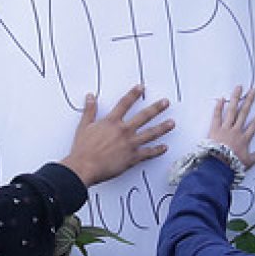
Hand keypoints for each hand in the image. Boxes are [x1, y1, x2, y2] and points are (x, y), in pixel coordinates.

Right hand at [59, 85, 173, 186]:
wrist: (84, 167)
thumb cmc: (82, 150)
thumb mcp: (83, 127)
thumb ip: (89, 111)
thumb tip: (90, 97)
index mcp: (111, 122)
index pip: (125, 103)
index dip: (133, 94)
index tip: (141, 87)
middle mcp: (123, 131)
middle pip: (144, 116)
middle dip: (156, 108)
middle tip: (166, 103)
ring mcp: (130, 144)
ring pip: (150, 134)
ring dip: (162, 127)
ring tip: (172, 123)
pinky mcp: (132, 158)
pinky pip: (148, 153)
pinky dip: (157, 151)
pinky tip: (164, 147)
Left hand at [207, 86, 254, 168]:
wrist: (218, 165)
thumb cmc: (232, 164)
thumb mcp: (247, 162)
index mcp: (244, 139)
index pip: (254, 126)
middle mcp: (235, 131)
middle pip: (243, 113)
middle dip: (249, 101)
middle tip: (253, 91)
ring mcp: (225, 129)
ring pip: (231, 111)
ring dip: (235, 99)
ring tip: (238, 88)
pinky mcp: (214, 129)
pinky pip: (216, 116)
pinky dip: (218, 107)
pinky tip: (222, 98)